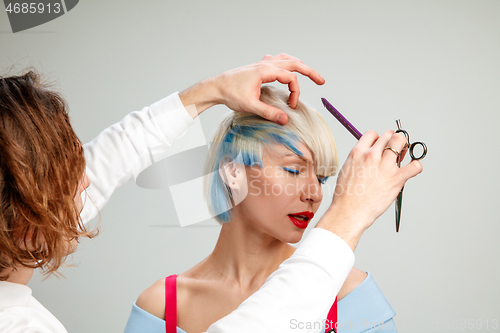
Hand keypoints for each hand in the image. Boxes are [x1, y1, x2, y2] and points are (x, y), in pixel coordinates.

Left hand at [178, 53, 324, 123]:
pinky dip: (286, 63)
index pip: (290, 77)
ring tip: (308, 72)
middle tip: (322, 81)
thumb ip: (269, 113)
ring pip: (286, 59)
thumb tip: (285, 119)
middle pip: (294, 62)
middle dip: (309, 71)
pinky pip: (277, 60)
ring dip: (298, 65)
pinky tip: (285, 69)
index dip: (295, 92)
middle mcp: (266, 64)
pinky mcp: (258, 66)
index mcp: (266, 71)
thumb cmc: (231, 94)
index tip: (291, 106)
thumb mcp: (250, 106)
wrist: (217, 87)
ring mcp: (262, 63)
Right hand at [316, 130, 422, 250]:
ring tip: (403, 154)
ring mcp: (385, 166)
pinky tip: (413, 168)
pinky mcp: (396, 178)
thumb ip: (358, 160)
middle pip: (389, 135)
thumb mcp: (346, 170)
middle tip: (394, 148)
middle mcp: (372, 156)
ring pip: (401, 141)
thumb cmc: (346, 195)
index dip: (378, 138)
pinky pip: (414, 166)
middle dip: (392, 140)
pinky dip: (416, 166)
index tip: (380, 144)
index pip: (372, 134)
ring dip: (404, 147)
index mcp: (358, 153)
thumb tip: (368, 155)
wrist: (349, 211)